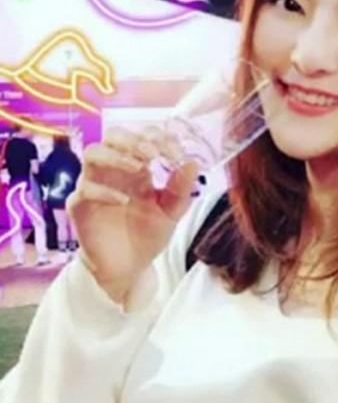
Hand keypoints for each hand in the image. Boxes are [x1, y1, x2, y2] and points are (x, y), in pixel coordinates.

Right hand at [67, 126, 199, 302]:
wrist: (129, 267)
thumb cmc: (148, 234)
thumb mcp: (171, 212)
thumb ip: (181, 189)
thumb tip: (192, 163)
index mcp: (138, 167)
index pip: (142, 137)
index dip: (159, 138)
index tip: (176, 152)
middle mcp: (114, 171)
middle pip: (113, 135)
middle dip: (134, 139)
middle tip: (153, 152)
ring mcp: (95, 186)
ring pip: (92, 153)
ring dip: (116, 156)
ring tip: (138, 168)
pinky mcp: (80, 206)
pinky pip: (84, 189)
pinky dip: (104, 191)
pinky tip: (123, 200)